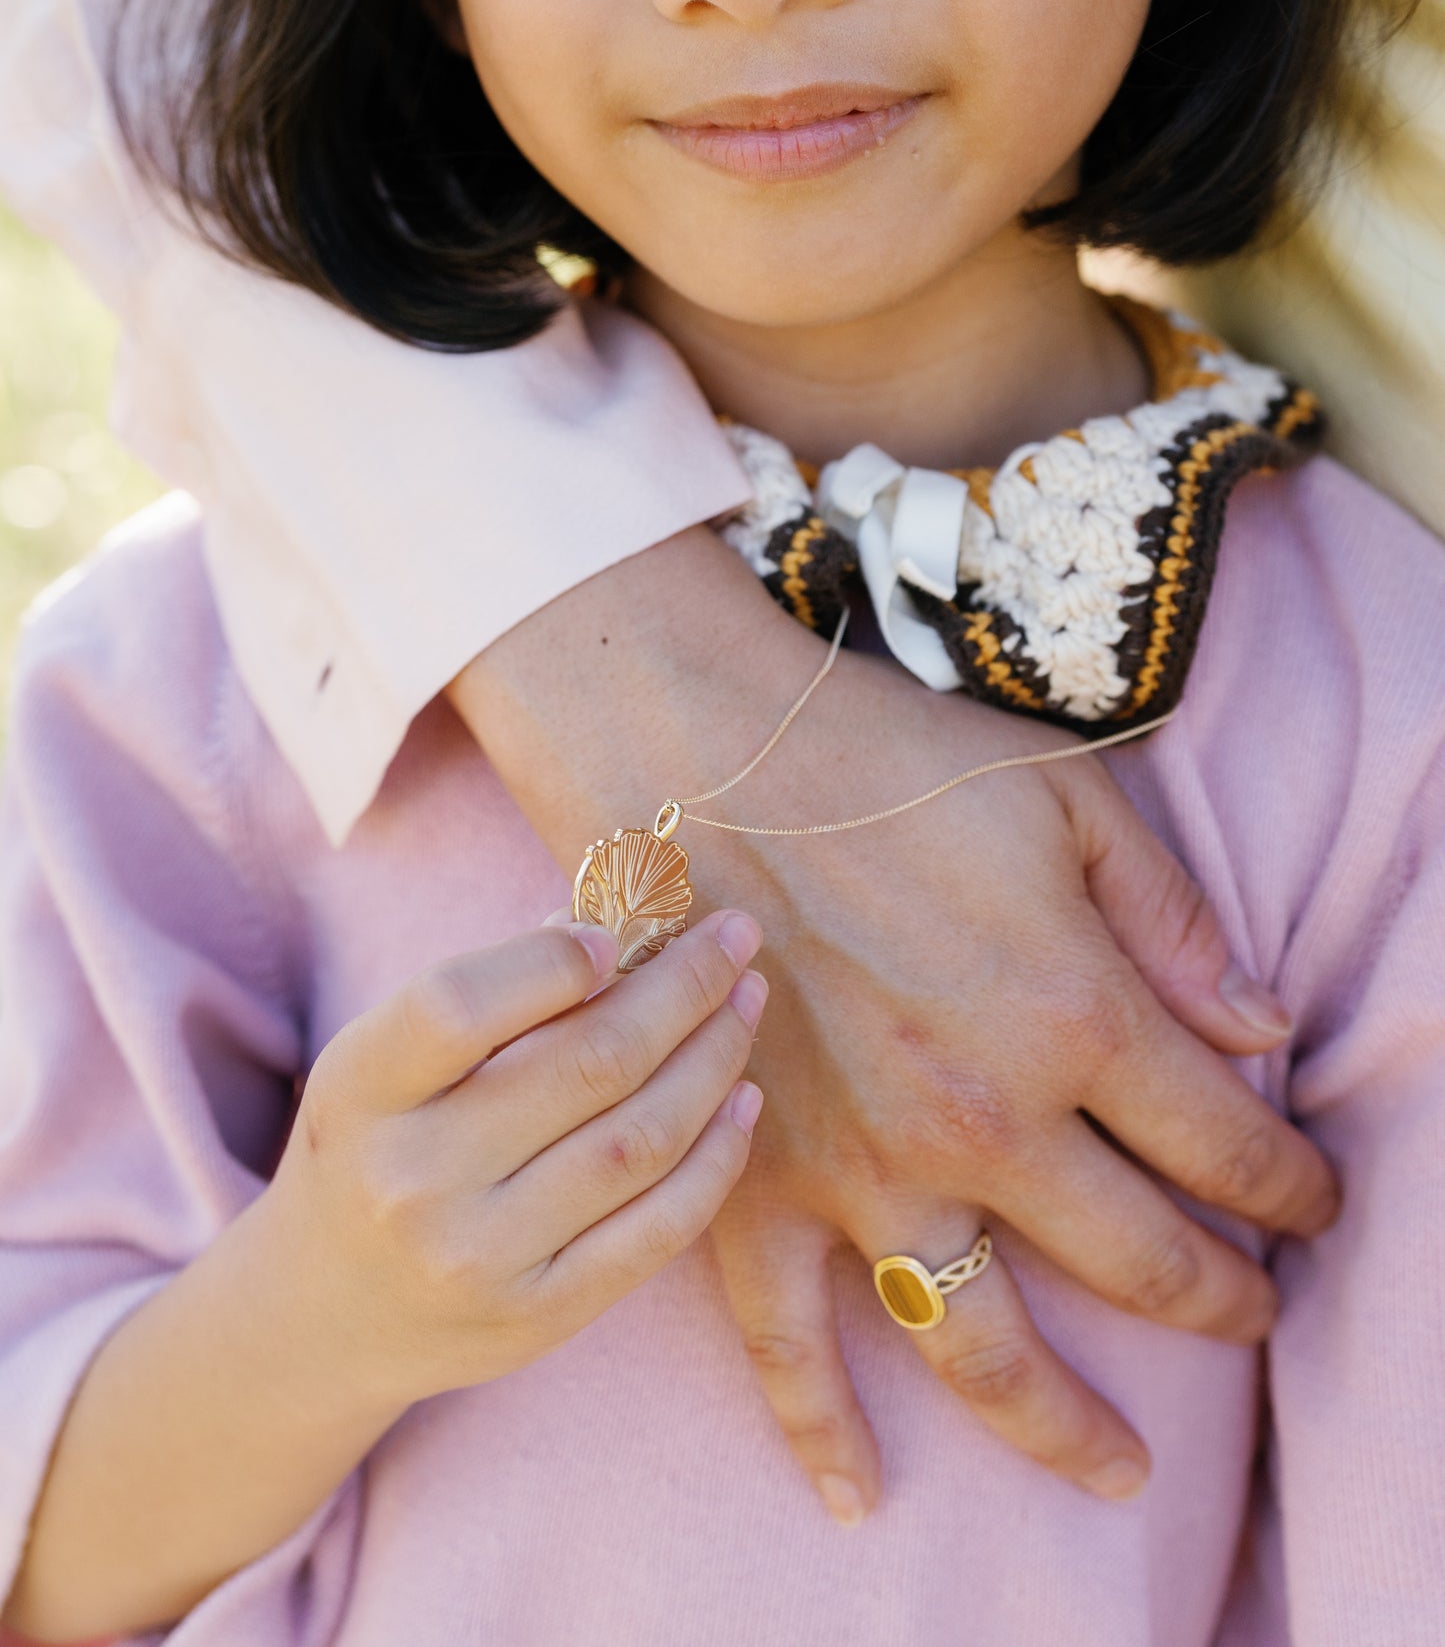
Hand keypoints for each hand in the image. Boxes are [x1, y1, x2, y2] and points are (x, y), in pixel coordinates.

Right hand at [262, 908, 766, 1410]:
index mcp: (362, 1090)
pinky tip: (740, 1100)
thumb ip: (487, 993)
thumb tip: (608, 923)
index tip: (620, 931)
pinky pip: (657, 1228)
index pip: (458, 1006)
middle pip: (586, 1064)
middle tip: (736, 937)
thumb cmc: (376, 1144)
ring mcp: (479, 1257)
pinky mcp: (538, 1317)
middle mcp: (414, 1179)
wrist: (326, 1312)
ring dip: (713, 1060)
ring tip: (745, 1003)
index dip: (554, 962)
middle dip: (684, 987)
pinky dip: (715, 1157)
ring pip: (639, 1140)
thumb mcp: (387, 1060)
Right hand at [453, 530, 1336, 1504]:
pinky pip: (788, 1344)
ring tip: (1118, 1470)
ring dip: (1065, 1426)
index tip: (1312, 1205)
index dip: (1289, 1189)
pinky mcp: (753, 1190)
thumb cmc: (888, 762)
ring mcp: (861, 1172)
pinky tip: (860, 1489)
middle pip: (1138, 1265)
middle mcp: (980, 1121)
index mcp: (1071, 1014)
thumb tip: (1265, 1031)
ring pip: (987, 1350)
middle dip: (1219, 1303)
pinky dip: (820, 1428)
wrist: (699, 756)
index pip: (1224, 1146)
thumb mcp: (1066, 798)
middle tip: (1251, 1317)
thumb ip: (1176, 920)